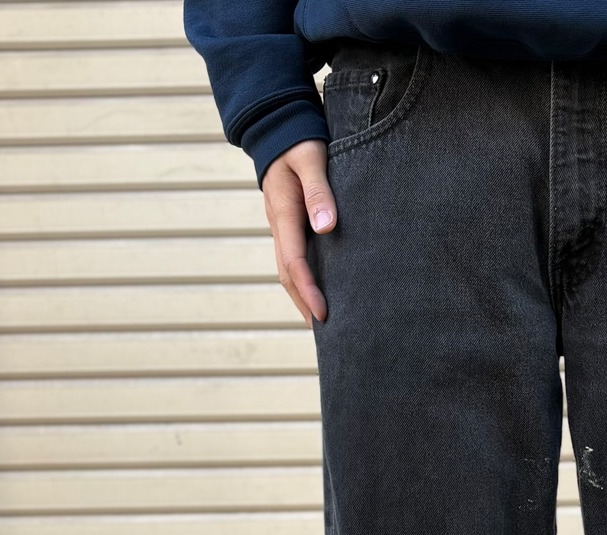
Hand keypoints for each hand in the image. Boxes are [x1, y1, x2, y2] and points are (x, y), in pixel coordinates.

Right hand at [262, 139, 336, 325]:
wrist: (280, 128)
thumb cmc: (300, 141)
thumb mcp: (312, 159)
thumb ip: (319, 191)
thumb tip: (326, 228)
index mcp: (283, 213)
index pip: (294, 263)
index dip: (309, 291)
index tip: (324, 315)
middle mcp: (279, 225)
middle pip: (288, 276)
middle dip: (305, 305)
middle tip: (327, 335)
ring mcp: (282, 227)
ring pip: (289, 271)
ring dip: (303, 297)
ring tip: (324, 323)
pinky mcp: (290, 225)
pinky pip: (295, 259)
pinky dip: (305, 281)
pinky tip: (321, 293)